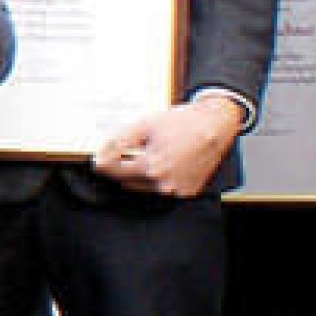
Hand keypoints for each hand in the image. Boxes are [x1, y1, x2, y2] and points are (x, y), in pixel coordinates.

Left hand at [92, 95, 246, 200]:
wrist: (216, 125)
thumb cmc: (183, 123)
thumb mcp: (144, 125)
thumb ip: (117, 142)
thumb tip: (99, 157)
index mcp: (151, 168)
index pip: (112, 172)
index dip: (104, 160)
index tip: (102, 154)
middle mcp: (164, 185)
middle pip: (125, 181)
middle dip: (123, 166)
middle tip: (131, 149)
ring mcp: (176, 192)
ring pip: (142, 187)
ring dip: (139, 173)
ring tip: (153, 152)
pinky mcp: (186, 193)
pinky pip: (161, 189)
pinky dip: (157, 178)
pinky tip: (166, 161)